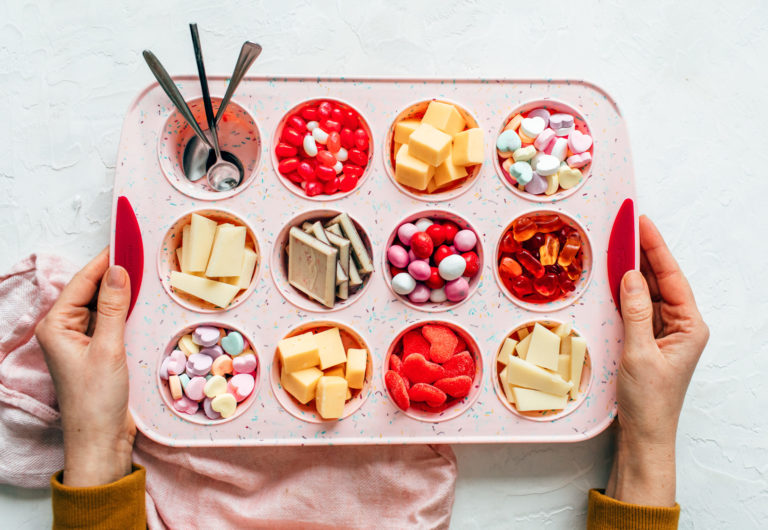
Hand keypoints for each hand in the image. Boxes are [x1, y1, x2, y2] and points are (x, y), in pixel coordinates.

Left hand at [35, 248, 134, 486]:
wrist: (101, 442)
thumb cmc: (97, 400)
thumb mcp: (108, 349)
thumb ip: (114, 307)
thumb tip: (118, 270)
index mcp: (56, 327)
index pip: (82, 283)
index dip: (104, 261)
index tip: (125, 240)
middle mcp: (65, 331)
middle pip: (91, 292)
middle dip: (115, 274)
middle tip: (143, 255)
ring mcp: (82, 342)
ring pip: (103, 306)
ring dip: (123, 294)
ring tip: (147, 274)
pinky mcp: (98, 353)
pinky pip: (112, 323)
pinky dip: (126, 312)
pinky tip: (143, 304)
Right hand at [605, 216, 708, 505]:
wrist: (645, 434)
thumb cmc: (648, 401)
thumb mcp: (639, 353)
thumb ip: (635, 311)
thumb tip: (632, 276)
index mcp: (689, 326)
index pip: (672, 277)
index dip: (655, 248)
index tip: (641, 223)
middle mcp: (680, 325)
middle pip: (662, 280)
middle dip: (644, 253)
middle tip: (625, 227)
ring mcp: (664, 332)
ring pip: (648, 292)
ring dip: (633, 271)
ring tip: (617, 245)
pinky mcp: (648, 339)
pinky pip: (638, 307)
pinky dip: (625, 292)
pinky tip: (614, 278)